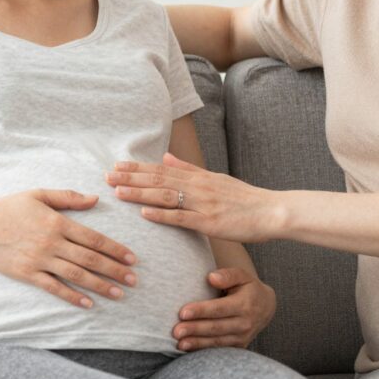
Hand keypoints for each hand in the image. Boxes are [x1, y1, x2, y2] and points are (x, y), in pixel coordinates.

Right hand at [0, 189, 137, 308]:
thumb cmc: (10, 207)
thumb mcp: (39, 194)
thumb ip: (68, 197)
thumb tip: (95, 199)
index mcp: (58, 222)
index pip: (94, 238)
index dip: (115, 249)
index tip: (132, 258)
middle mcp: (52, 242)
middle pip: (90, 259)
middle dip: (115, 270)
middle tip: (134, 280)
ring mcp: (40, 259)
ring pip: (76, 275)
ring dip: (100, 285)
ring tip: (119, 294)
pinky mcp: (27, 274)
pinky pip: (54, 287)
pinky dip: (72, 296)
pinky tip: (88, 303)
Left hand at [107, 153, 281, 242]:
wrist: (271, 211)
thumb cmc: (244, 199)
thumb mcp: (215, 178)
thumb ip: (189, 169)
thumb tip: (166, 157)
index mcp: (198, 177)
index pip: (162, 170)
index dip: (138, 168)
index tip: (117, 166)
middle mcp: (198, 186)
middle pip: (159, 180)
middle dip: (131, 178)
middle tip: (107, 176)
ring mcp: (203, 204)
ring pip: (166, 197)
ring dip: (141, 194)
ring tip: (119, 191)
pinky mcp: (209, 222)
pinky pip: (182, 218)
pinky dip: (162, 215)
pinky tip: (144, 214)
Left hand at [173, 266, 275, 350]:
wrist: (265, 307)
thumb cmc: (248, 288)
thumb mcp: (243, 276)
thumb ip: (228, 275)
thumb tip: (211, 277)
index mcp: (245, 304)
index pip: (220, 308)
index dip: (201, 311)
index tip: (182, 312)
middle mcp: (245, 323)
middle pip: (216, 327)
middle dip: (195, 329)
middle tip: (176, 331)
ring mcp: (242, 337)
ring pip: (217, 341)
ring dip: (197, 343)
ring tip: (179, 343)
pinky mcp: (239, 346)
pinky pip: (219, 349)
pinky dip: (203, 350)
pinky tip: (188, 349)